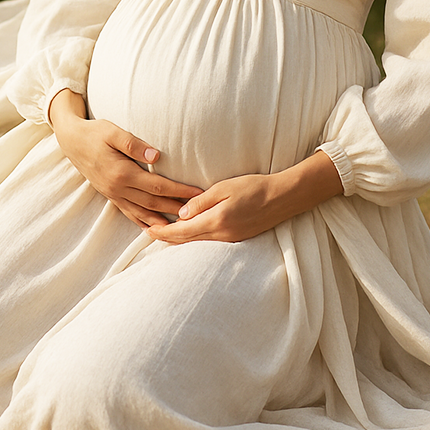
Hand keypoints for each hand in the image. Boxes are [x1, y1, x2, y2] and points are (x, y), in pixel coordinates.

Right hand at [48, 90, 201, 228]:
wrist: (72, 142)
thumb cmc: (95, 133)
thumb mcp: (112, 132)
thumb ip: (133, 144)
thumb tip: (156, 156)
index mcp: (122, 174)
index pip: (157, 186)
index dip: (179, 190)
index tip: (198, 193)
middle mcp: (118, 189)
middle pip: (153, 203)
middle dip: (177, 208)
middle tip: (198, 212)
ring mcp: (114, 195)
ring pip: (143, 213)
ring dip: (163, 221)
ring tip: (183, 226)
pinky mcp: (111, 196)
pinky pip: (130, 214)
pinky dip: (144, 223)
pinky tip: (156, 229)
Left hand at [147, 151, 343, 244]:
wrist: (283, 198)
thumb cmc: (254, 187)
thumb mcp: (224, 188)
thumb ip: (200, 202)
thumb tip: (180, 214)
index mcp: (216, 222)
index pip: (181, 232)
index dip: (161, 233)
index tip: (146, 229)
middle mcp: (221, 235)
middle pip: (186, 241)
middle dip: (166, 238)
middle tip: (148, 231)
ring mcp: (230, 239)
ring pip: (197, 243)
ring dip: (179, 239)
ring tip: (163, 232)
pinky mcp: (237, 238)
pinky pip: (209, 241)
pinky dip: (194, 238)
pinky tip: (189, 231)